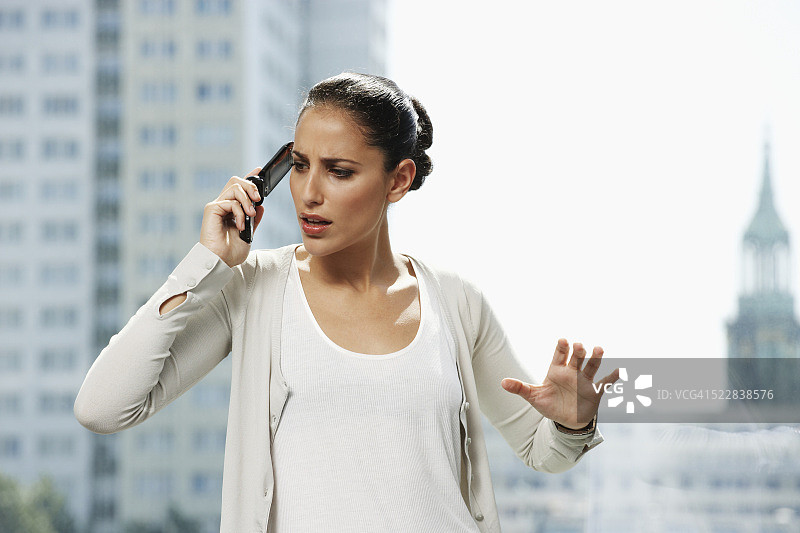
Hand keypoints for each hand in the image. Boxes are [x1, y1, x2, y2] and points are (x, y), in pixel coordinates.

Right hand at [199, 169, 264, 267]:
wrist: (219, 262)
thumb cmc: (230, 252)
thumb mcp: (249, 234)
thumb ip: (254, 219)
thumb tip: (260, 206)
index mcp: (231, 209)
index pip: (239, 187)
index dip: (249, 177)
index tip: (259, 171)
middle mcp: (223, 205)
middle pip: (236, 181)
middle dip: (250, 185)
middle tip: (258, 198)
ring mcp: (217, 206)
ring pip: (234, 187)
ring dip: (247, 199)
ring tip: (250, 214)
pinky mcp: (212, 210)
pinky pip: (230, 202)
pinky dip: (239, 212)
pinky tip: (240, 225)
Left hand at [501, 339, 619, 428]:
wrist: (565, 419)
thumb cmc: (549, 404)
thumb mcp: (534, 397)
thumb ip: (520, 388)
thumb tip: (502, 382)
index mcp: (557, 371)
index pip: (559, 355)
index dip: (561, 348)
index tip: (563, 340)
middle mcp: (572, 372)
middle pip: (576, 359)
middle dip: (578, 352)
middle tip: (579, 345)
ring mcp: (584, 381)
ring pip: (591, 367)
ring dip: (596, 358)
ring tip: (599, 349)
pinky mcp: (594, 392)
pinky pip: (604, 384)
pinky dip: (611, 378)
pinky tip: (618, 372)